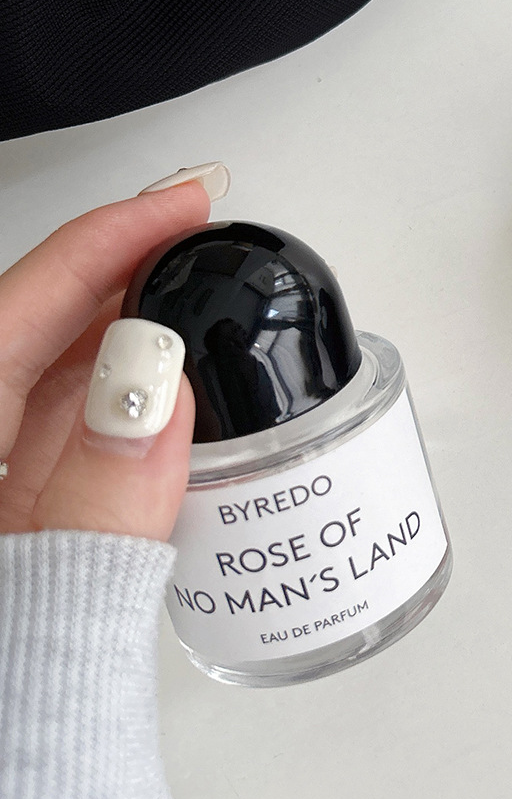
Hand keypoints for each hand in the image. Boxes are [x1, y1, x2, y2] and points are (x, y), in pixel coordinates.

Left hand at [0, 166, 227, 540]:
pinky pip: (71, 428)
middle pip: (45, 323)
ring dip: (138, 328)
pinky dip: (128, 394)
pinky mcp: (19, 510)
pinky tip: (174, 384)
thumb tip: (160, 387)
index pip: (25, 304)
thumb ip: (101, 502)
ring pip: (62, 372)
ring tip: (205, 294)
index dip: (108, 239)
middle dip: (130, 270)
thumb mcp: (34, 594)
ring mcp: (1, 470)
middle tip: (205, 234)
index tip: (183, 204)